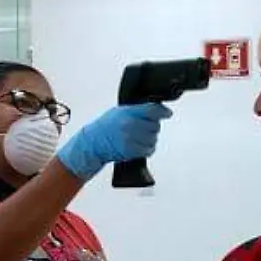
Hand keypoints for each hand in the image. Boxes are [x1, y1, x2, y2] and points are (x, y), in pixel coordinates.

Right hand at [55, 103, 173, 180]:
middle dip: (153, 126)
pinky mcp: (131, 151)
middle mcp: (130, 124)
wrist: (93, 143)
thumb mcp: (119, 112)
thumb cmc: (105, 127)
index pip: (152, 110)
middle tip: (145, 127)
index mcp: (127, 112)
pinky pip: (149, 149)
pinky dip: (148, 148)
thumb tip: (155, 110)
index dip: (163, 111)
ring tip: (140, 137)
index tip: (168, 113)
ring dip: (150, 138)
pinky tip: (141, 145)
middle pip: (155, 125)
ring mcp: (130, 138)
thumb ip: (136, 110)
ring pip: (153, 138)